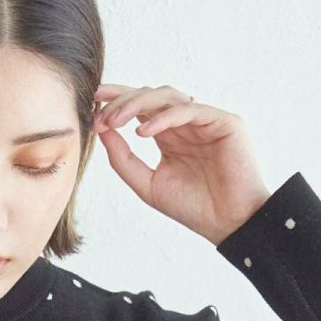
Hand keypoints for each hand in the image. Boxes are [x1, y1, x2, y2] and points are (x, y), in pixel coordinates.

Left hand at [91, 83, 271, 244]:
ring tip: (115, 120)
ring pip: (168, 96)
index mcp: (169, 135)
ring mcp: (205, 120)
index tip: (93, 105)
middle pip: (151, 96)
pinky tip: (142, 133)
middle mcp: (186, 123)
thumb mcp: (147, 184)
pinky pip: (189, 110)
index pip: (141, 109)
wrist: (227, 224)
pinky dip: (164, 118)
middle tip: (101, 112)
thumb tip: (101, 130)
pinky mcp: (224, 121)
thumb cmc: (192, 207)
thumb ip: (123, 159)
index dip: (117, 101)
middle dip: (123, 100)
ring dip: (138, 104)